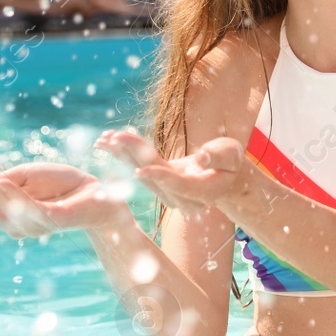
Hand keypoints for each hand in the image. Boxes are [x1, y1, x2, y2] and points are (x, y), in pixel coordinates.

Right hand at [0, 163, 129, 236]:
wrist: (96, 189)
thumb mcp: (20, 178)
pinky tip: (4, 181)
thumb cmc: (58, 184)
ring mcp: (34, 224)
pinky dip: (15, 195)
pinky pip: (30, 208)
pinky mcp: (54, 219)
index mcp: (5, 213)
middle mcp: (16, 224)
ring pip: (6, 213)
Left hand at [96, 129, 247, 214]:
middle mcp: (182, 198)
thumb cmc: (231, 161)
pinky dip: (124, 155)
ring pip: (142, 173)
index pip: (178, 185)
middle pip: (154, 176)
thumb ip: (217, 156)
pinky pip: (140, 169)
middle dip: (133, 156)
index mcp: (202, 192)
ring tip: (103, 139)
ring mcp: (169, 193)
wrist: (226, 176)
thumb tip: (200, 160)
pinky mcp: (159, 184)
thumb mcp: (231, 154)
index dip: (159, 177)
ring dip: (122, 155)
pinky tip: (106, 143)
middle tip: (114, 137)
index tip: (140, 170)